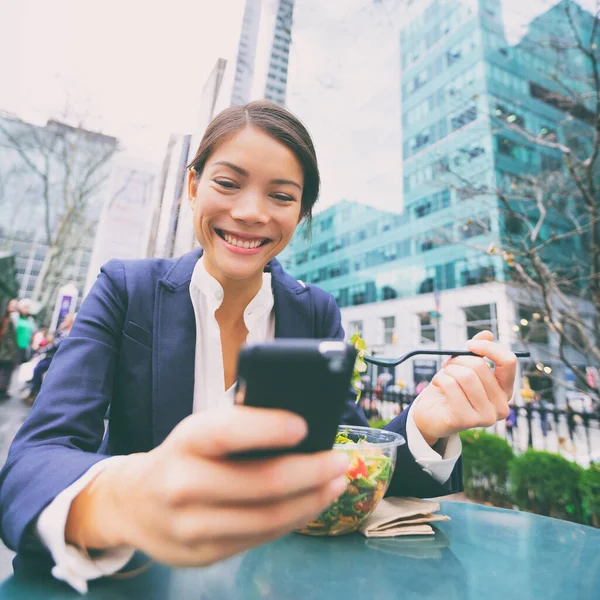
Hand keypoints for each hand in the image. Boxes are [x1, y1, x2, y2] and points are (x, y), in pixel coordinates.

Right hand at [66, 407, 348, 565]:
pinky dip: (294, 520)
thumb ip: (239, 429)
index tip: (305, 426)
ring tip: (336, 483)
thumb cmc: (181, 456)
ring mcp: (192, 527)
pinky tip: (311, 504)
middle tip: (342, 460)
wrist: (131, 504)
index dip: (268, 428)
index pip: (228, 432)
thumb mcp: (199, 433)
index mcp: (185, 442)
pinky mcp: (204, 555)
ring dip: (312, 500)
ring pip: (268, 518)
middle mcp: (183, 485)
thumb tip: (301, 429)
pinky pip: (260, 539)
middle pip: (261, 483)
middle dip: (312, 472)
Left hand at [412, 331, 516, 445]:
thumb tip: (487, 334)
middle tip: (449, 365)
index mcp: (505, 391)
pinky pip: (450, 386)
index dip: (488, 348)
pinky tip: (438, 388)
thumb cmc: (449, 389)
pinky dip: (439, 380)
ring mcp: (486, 417)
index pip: (508, 361)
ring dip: (448, 371)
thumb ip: (476, 352)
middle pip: (480, 367)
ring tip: (443, 378)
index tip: (469, 344)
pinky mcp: (466, 421)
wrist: (430, 415)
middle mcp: (501, 407)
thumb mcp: (463, 367)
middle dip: (459, 360)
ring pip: (465, 376)